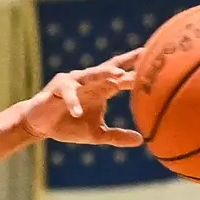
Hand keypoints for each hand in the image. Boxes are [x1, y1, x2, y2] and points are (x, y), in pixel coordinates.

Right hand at [18, 51, 143, 146]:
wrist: (41, 125)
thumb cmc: (70, 125)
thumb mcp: (97, 134)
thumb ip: (117, 136)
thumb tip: (141, 140)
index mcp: (102, 88)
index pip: (122, 74)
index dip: (137, 67)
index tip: (158, 60)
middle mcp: (90, 80)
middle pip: (111, 69)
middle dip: (127, 65)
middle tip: (144, 58)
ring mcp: (73, 81)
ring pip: (91, 75)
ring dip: (104, 74)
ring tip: (117, 76)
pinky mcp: (57, 89)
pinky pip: (67, 94)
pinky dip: (73, 102)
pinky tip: (78, 112)